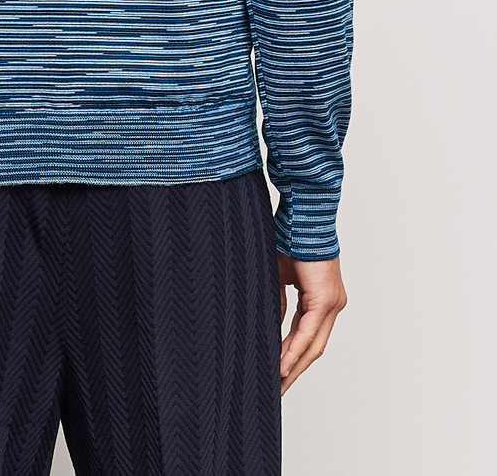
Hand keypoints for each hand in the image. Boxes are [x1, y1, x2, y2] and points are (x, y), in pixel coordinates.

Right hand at [278, 253, 346, 394]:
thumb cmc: (290, 239)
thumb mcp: (280, 276)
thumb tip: (273, 324)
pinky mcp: (325, 300)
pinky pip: (308, 332)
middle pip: (315, 347)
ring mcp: (332, 304)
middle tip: (279, 388)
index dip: (294, 356)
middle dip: (296, 370)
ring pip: (314, 344)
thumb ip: (279, 301)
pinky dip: (295, 349)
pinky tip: (283, 365)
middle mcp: (332, 305)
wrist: (303, 218)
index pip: (308, 336)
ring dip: (295, 365)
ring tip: (279, 383)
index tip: (279, 372)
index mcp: (322, 299)